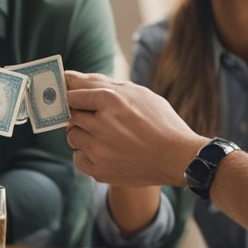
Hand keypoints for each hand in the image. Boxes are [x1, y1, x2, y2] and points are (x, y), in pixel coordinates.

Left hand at [64, 71, 205, 187]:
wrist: (177, 158)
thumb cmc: (159, 122)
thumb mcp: (138, 93)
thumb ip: (103, 83)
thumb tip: (70, 77)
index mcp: (111, 99)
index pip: (72, 94)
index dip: (71, 96)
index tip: (74, 99)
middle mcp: (101, 124)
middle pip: (71, 115)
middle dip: (80, 115)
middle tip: (98, 119)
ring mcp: (99, 149)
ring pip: (72, 136)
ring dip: (83, 134)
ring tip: (106, 136)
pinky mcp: (99, 170)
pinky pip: (77, 158)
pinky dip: (86, 154)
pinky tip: (105, 151)